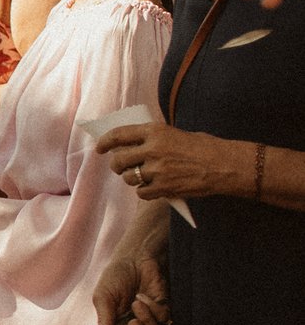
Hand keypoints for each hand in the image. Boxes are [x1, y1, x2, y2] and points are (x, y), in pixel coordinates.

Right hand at [93, 241, 169, 324]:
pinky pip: (164, 321)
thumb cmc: (116, 276)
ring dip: (146, 321)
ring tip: (136, 304)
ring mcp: (151, 321)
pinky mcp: (164, 312)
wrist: (135, 258)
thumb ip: (103, 320)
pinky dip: (153, 308)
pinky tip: (144, 296)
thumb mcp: (102, 297)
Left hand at [96, 121, 242, 202]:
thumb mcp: (176, 134)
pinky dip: (145, 192)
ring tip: (141, 177)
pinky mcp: (164, 187)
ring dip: (131, 179)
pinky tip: (152, 188)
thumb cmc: (203, 147)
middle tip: (119, 167)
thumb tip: (130, 147)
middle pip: (119, 160)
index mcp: (155, 131)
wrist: (226, 165)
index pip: (119, 135)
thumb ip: (153, 139)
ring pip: (129, 178)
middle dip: (116, 165)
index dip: (105, 142)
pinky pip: (142, 193)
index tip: (99, 148)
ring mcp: (157, 169)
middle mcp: (153, 149)